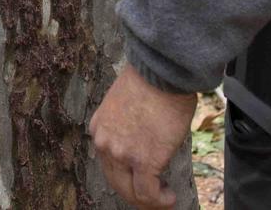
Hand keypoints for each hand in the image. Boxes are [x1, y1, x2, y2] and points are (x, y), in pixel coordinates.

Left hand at [89, 64, 197, 209]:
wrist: (161, 73)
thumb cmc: (152, 81)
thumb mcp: (126, 104)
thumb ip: (127, 126)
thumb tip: (145, 141)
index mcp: (99, 129)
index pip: (109, 163)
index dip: (126, 176)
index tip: (142, 180)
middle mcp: (105, 144)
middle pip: (116, 182)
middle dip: (135, 194)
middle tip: (153, 198)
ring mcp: (122, 154)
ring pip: (132, 192)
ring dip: (149, 201)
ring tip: (165, 199)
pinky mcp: (144, 161)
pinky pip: (149, 192)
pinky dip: (160, 201)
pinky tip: (170, 198)